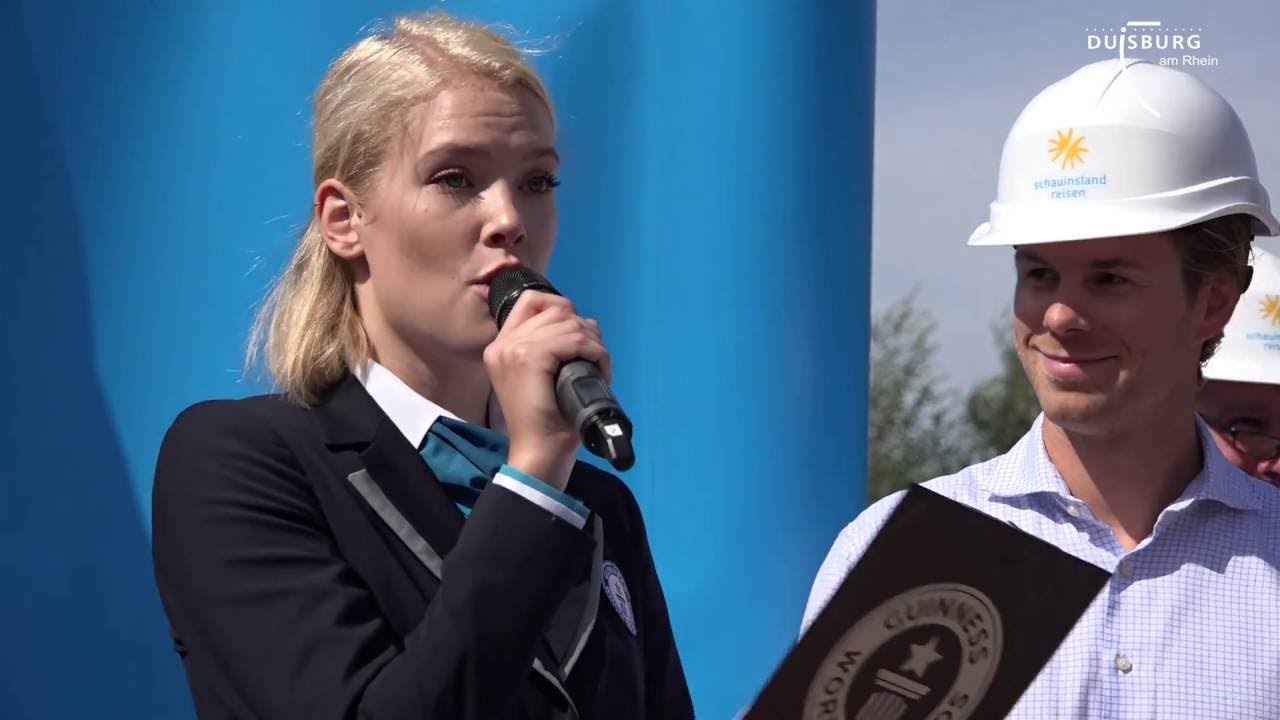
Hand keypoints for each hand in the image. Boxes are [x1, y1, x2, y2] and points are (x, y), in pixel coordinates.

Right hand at [483, 291, 610, 490]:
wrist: (539, 452)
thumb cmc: (547, 421)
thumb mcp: (546, 377)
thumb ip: (554, 348)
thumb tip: (587, 323)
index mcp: (501, 347)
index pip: (532, 301)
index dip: (562, 309)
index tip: (579, 337)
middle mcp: (502, 344)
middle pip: (555, 309)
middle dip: (584, 329)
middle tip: (594, 358)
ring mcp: (513, 349)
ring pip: (568, 322)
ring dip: (593, 343)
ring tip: (598, 368)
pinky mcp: (529, 357)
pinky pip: (574, 339)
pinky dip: (595, 352)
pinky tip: (599, 371)